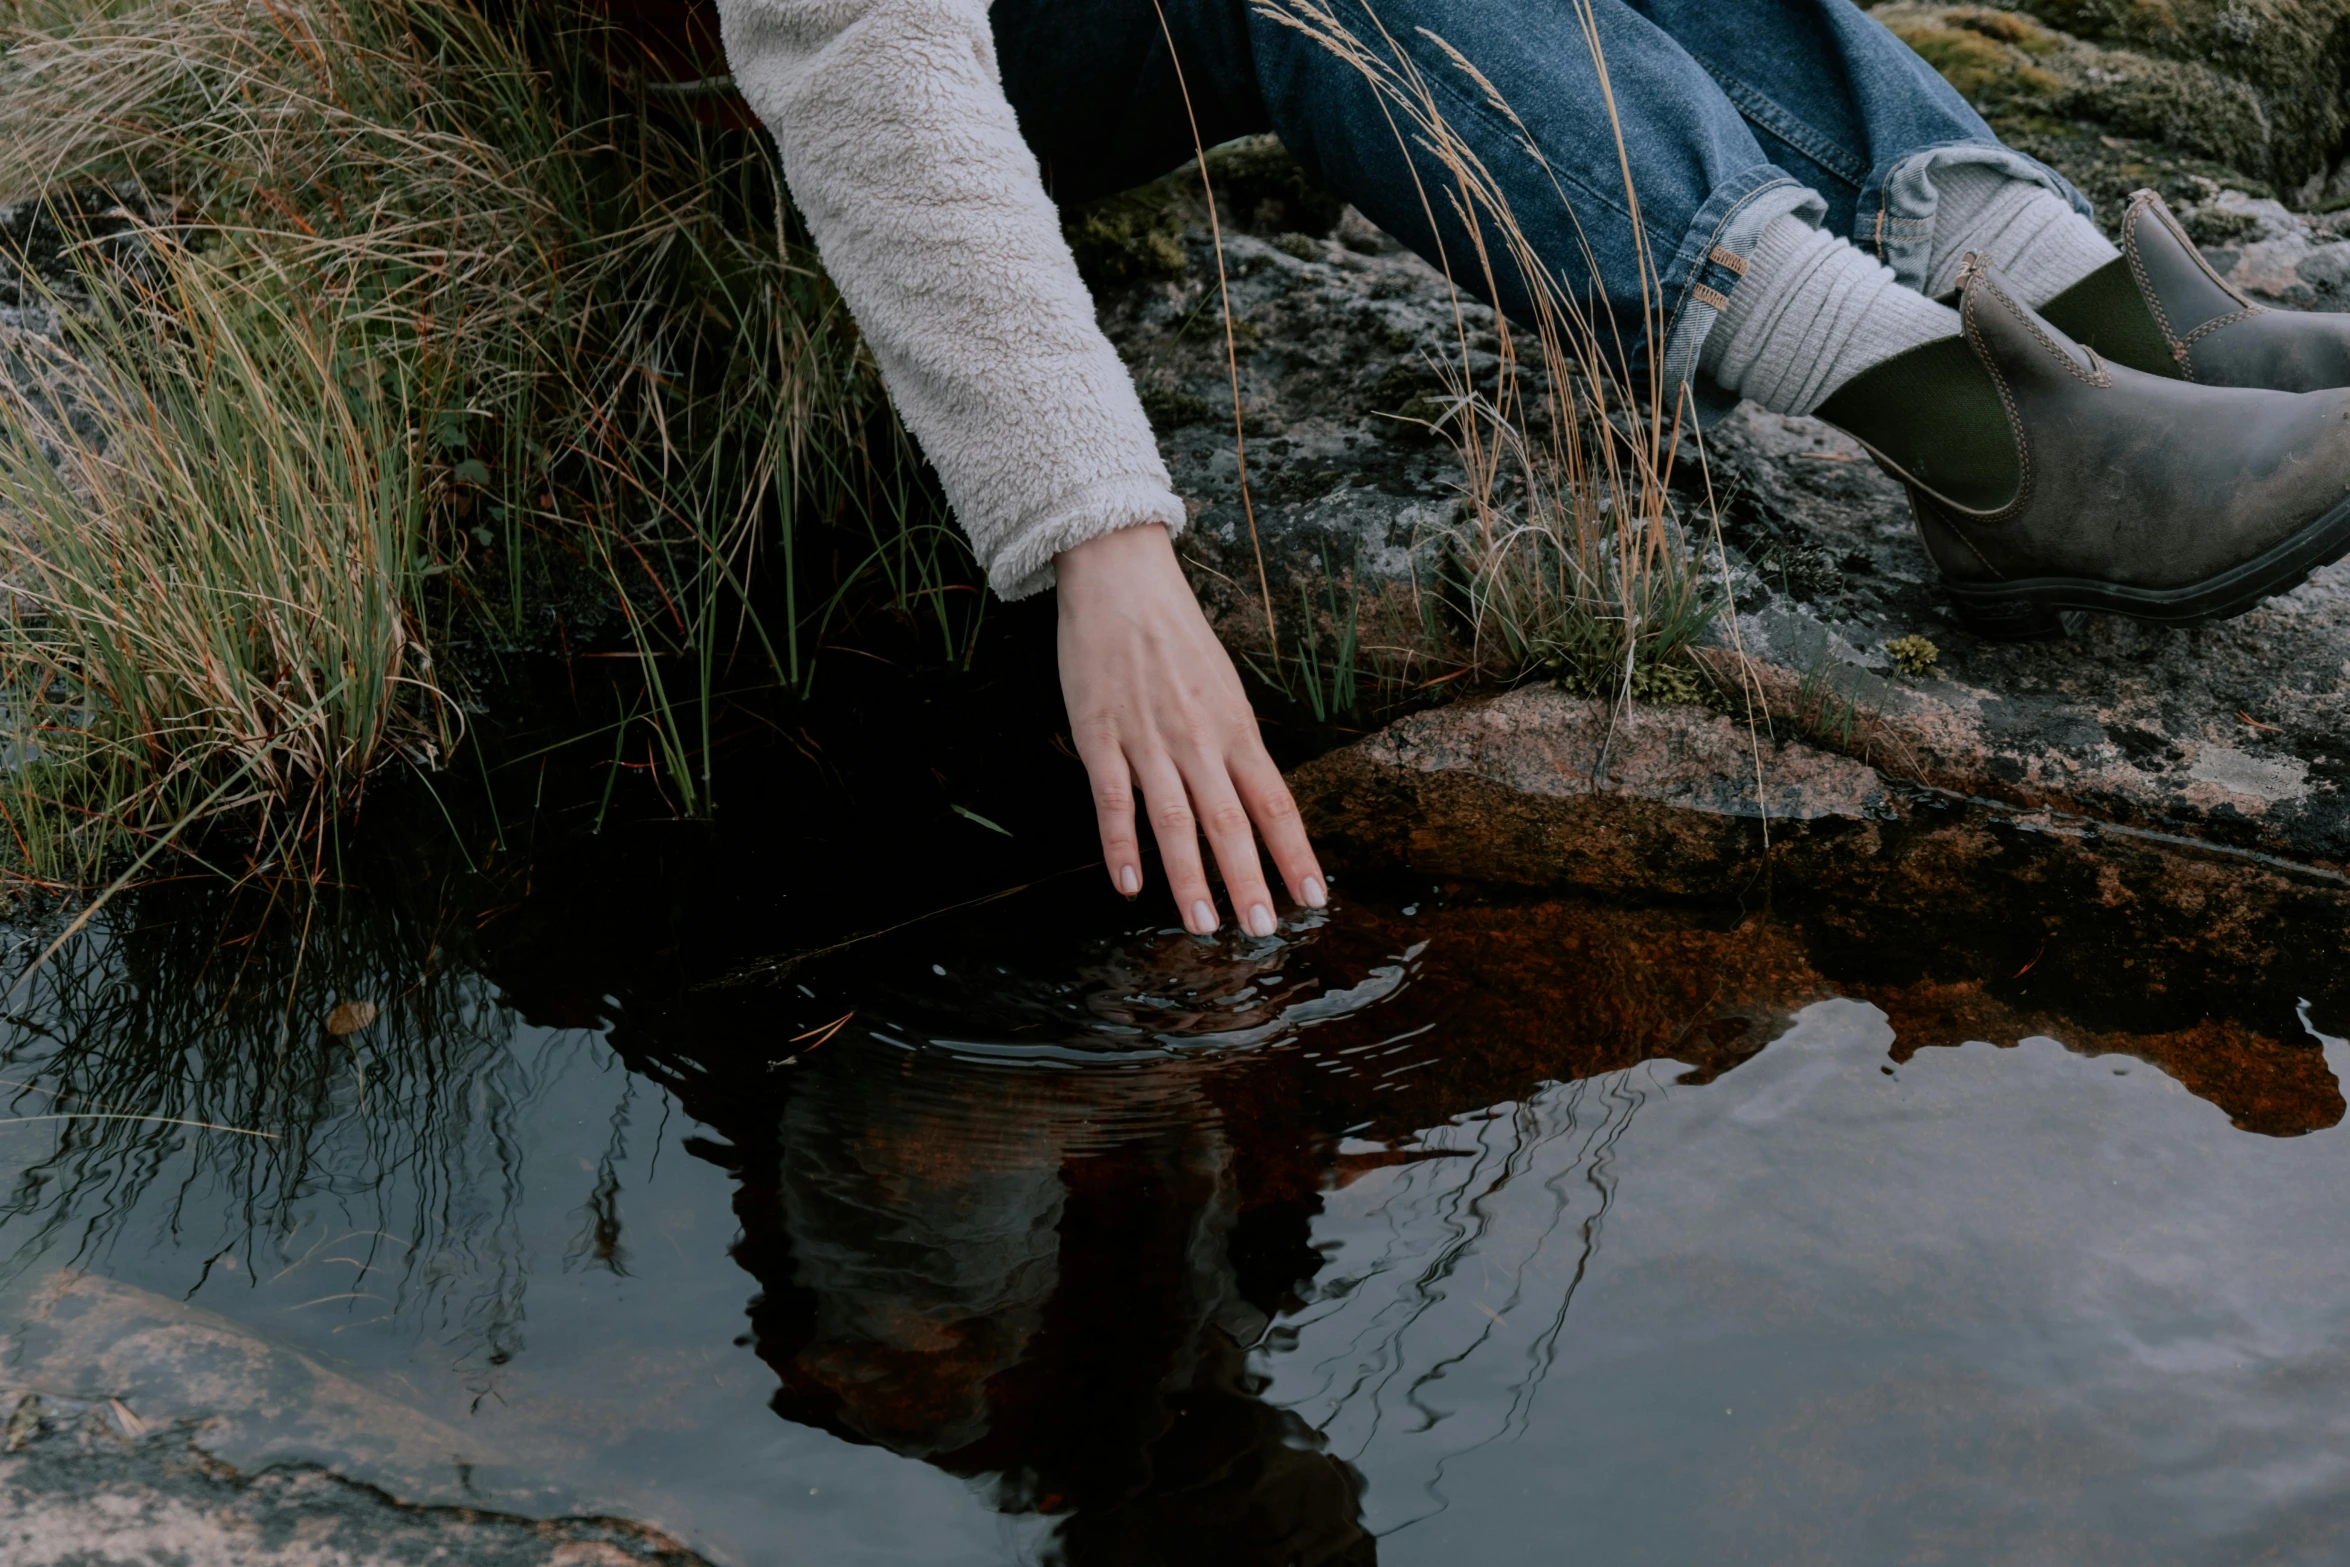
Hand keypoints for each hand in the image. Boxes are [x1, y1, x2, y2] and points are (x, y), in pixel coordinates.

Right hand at [1056, 523, 1325, 935]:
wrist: (1122, 577)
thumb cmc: (1176, 634)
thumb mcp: (1223, 686)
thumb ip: (1235, 744)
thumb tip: (1255, 799)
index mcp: (1236, 727)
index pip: (1276, 803)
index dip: (1296, 855)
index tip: (1314, 901)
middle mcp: (1199, 739)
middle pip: (1230, 821)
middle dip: (1248, 881)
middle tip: (1262, 931)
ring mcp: (1148, 739)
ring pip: (1173, 820)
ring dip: (1189, 878)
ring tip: (1203, 926)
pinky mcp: (1099, 735)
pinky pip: (1113, 799)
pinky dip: (1120, 844)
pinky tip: (1129, 884)